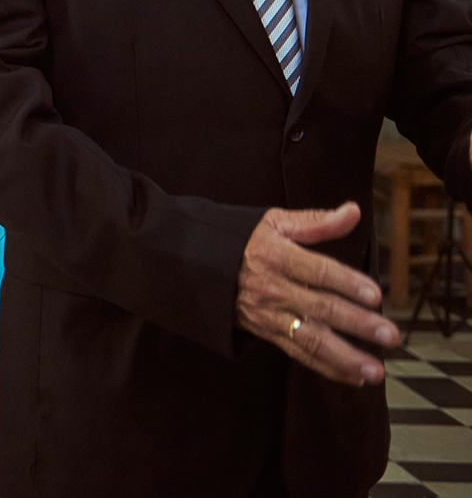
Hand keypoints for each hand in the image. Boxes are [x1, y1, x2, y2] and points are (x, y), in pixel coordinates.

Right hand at [235, 202, 396, 385]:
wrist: (199, 266)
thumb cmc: (244, 241)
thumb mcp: (274, 223)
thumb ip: (316, 222)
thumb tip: (353, 211)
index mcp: (276, 255)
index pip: (316, 271)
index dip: (346, 282)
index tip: (375, 294)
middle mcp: (273, 288)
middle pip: (319, 308)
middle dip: (357, 324)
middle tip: (388, 335)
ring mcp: (270, 314)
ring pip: (310, 339)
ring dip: (345, 357)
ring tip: (375, 369)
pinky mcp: (267, 332)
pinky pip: (298, 354)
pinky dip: (327, 368)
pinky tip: (354, 376)